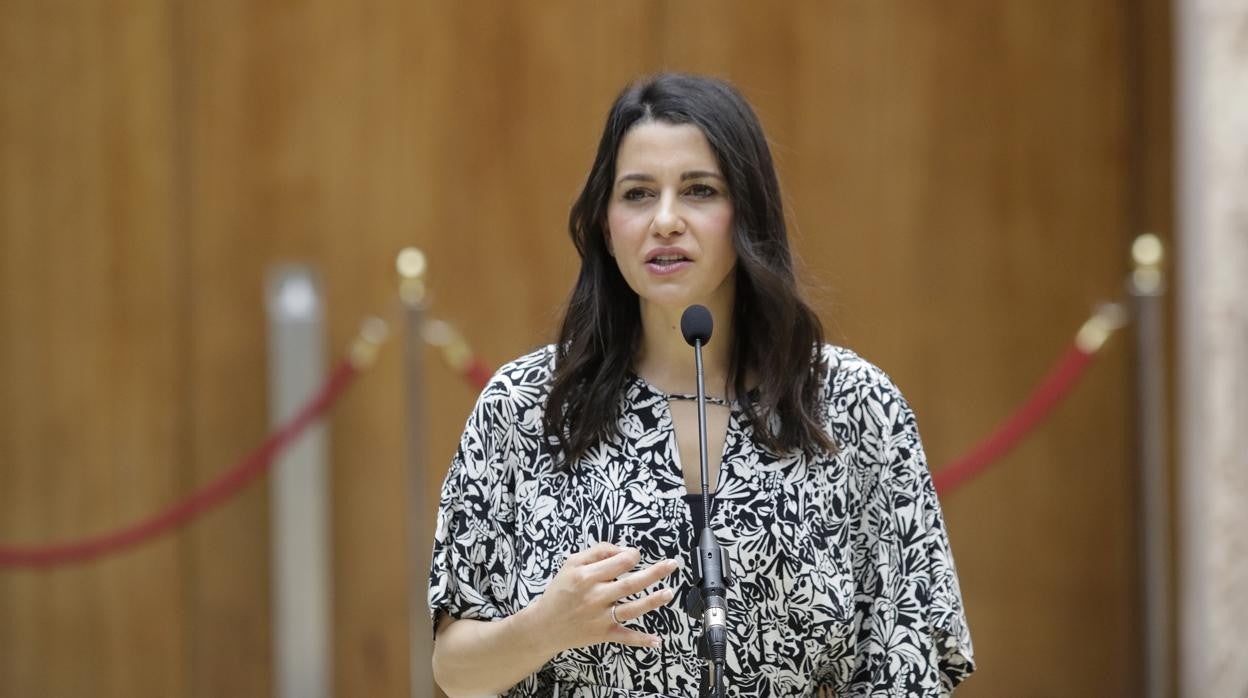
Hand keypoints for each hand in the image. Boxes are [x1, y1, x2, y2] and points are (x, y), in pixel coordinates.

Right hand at [523, 542, 678, 651]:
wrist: (544, 625)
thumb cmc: (560, 591)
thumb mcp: (572, 564)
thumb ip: (597, 552)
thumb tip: (623, 550)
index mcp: (587, 577)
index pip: (618, 562)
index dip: (632, 556)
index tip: (635, 555)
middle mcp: (595, 597)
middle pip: (630, 584)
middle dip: (653, 573)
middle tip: (672, 565)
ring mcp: (600, 617)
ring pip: (631, 608)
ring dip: (652, 601)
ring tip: (669, 593)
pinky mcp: (603, 634)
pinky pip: (625, 637)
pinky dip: (641, 640)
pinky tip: (657, 640)